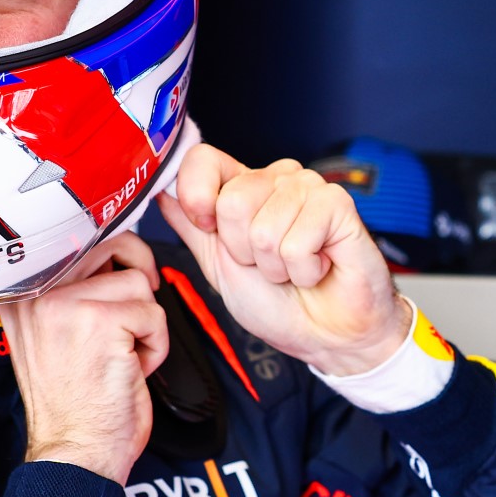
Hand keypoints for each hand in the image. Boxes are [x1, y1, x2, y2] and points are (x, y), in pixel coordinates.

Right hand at [0, 233, 168, 484]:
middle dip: (136, 271)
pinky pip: (153, 313)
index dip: (108, 250)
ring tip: (121, 353)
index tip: (117, 267)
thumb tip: (107, 248)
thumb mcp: (48, 334)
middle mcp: (35, 290)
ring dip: (143, 321)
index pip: (70, 235)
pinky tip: (130, 369)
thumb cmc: (72, 401)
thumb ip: (65, 289)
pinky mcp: (100, 321)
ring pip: (137, 280)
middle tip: (136, 307)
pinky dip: (155, 345)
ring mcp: (65, 303)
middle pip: (108, 241)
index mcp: (19, 291)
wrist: (73, 452)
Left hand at [157, 146, 409, 376]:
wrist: (325, 337)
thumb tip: (158, 189)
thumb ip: (189, 225)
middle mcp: (274, 179)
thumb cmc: (277, 303)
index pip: (202, 159)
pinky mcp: (337, 204)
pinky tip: (319, 267)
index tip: (209, 230)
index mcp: (241, 187)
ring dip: (276, 267)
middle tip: (268, 264)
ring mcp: (307, 187)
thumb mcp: (217, 264)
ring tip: (294, 268)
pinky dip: (303, 270)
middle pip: (232, 202)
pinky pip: (296, 244)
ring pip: (263, 229)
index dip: (196, 197)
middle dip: (243, 251)